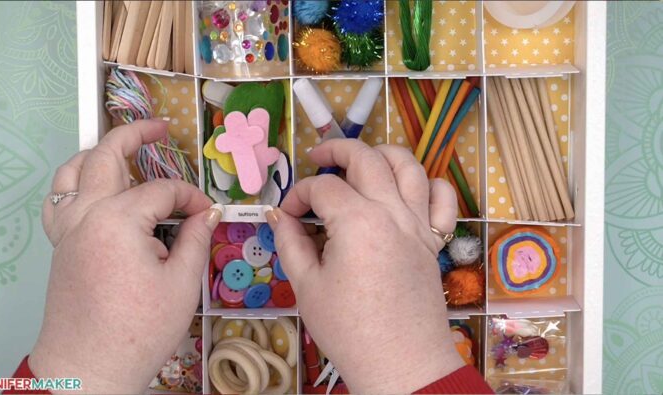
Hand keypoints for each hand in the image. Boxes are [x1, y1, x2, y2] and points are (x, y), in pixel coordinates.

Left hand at [31, 120, 220, 392]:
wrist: (90, 368)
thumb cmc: (139, 329)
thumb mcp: (182, 283)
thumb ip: (196, 238)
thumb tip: (208, 213)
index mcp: (118, 220)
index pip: (162, 191)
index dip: (191, 198)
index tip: (208, 215)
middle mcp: (86, 215)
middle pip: (105, 156)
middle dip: (135, 135)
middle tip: (160, 128)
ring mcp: (66, 230)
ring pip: (71, 171)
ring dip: (96, 152)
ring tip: (121, 150)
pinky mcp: (60, 247)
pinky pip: (59, 199)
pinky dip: (75, 183)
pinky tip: (92, 190)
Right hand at [266, 139, 463, 392]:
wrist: (401, 364)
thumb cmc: (349, 330)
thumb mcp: (308, 287)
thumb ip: (291, 243)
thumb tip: (280, 217)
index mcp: (358, 221)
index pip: (323, 187)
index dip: (298, 195)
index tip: (286, 215)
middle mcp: (392, 212)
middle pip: (366, 159)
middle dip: (336, 150)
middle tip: (316, 159)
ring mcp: (419, 224)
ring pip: (408, 166)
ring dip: (382, 153)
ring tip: (362, 161)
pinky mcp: (433, 241)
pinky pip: (442, 199)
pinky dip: (427, 184)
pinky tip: (407, 190)